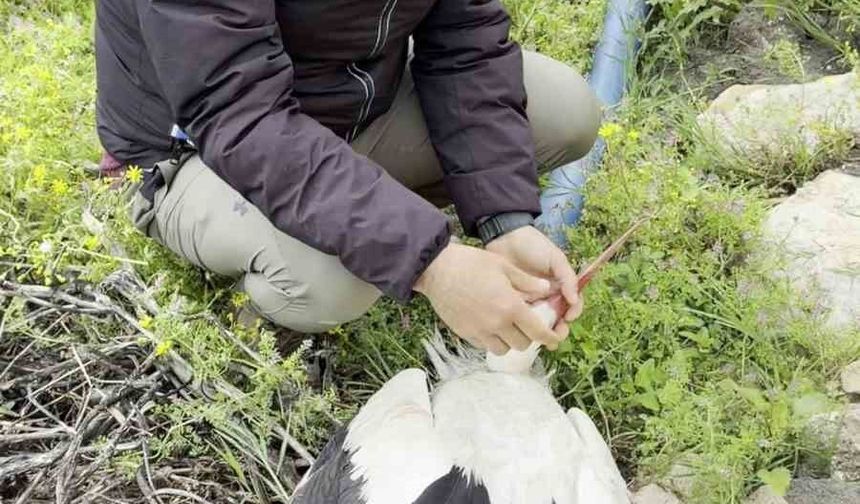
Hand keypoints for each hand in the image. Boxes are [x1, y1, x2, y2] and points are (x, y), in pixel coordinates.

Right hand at [414, 243, 564, 354]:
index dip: (549, 337)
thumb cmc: (470, 262)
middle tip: (526, 324)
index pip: (537, 331)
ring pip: (503, 349)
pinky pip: (485, 345)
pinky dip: (492, 340)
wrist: (436, 270)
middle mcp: (497, 324)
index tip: (553, 336)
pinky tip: (490, 325)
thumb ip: (527, 281)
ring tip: (507, 327)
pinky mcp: (465, 334)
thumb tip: (546, 290)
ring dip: (509, 341)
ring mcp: (479, 331)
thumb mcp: (503, 266)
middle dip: (528, 336)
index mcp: (511, 306)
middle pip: (522, 344)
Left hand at [485, 226, 583, 338]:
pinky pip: (520, 318)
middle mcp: (547, 296)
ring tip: (539, 338)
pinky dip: (522, 326)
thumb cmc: (533, 245)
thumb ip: (567, 278)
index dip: (572, 314)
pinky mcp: (513, 303)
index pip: (572, 305)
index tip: (568, 317)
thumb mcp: (555, 258)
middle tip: (554, 335)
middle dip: (557, 330)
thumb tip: (574, 300)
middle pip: (556, 319)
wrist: (505, 237)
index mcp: (560, 286)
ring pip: (539, 322)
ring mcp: (530, 301)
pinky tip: (521, 330)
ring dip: (540, 332)